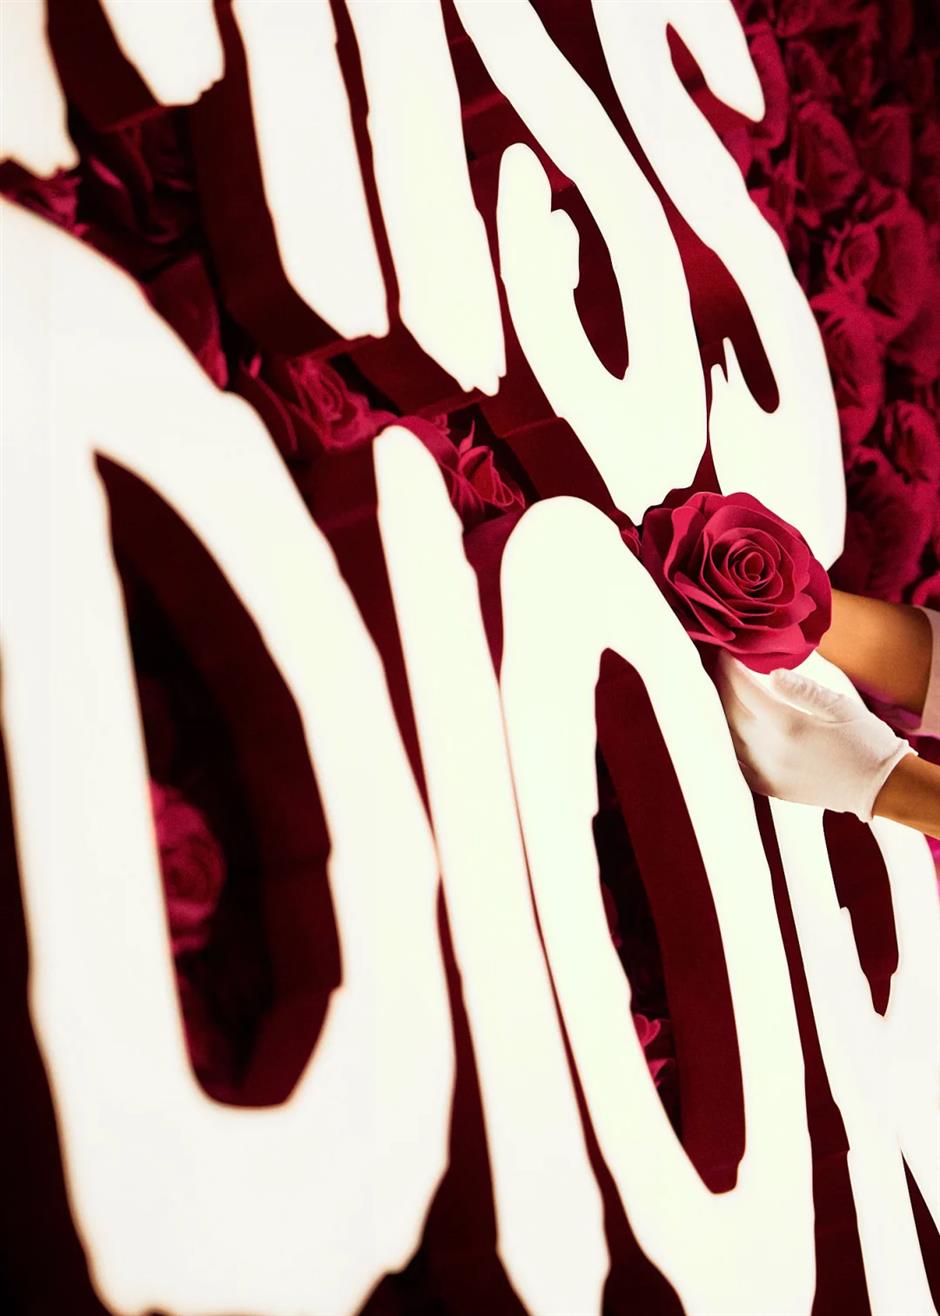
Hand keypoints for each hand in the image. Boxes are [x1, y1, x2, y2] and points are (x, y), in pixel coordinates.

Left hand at [716, 654, 915, 820]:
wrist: (880, 787)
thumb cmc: (866, 740)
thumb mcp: (840, 706)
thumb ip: (803, 690)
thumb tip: (772, 673)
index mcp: (788, 726)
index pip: (744, 691)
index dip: (731, 670)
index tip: (725, 653)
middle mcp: (771, 752)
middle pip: (730, 713)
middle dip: (722, 687)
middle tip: (719, 667)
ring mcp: (768, 773)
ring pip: (729, 738)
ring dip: (721, 713)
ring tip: (721, 692)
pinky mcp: (770, 788)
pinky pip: (737, 763)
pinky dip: (729, 742)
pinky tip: (729, 728)